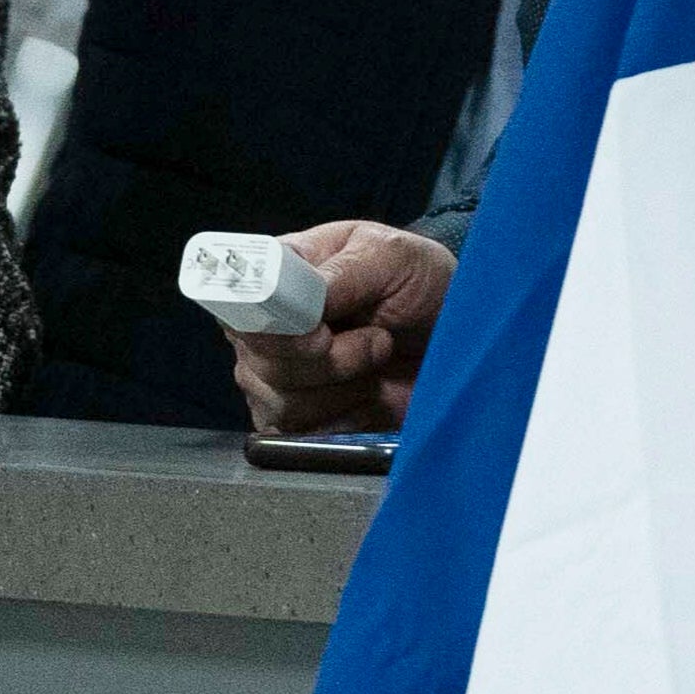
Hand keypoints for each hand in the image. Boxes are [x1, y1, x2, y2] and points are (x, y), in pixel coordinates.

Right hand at [225, 220, 454, 436]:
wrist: (455, 335)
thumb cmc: (419, 284)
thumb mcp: (394, 257)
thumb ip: (344, 271)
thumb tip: (297, 301)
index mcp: (277, 275)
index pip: (239, 305)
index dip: (273, 328)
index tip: (321, 333)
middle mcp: (267, 327)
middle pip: (258, 362)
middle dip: (326, 362)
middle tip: (377, 341)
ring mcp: (278, 378)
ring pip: (281, 404)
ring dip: (343, 390)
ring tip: (379, 362)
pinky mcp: (299, 419)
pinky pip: (300, 436)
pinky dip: (345, 421)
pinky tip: (371, 396)